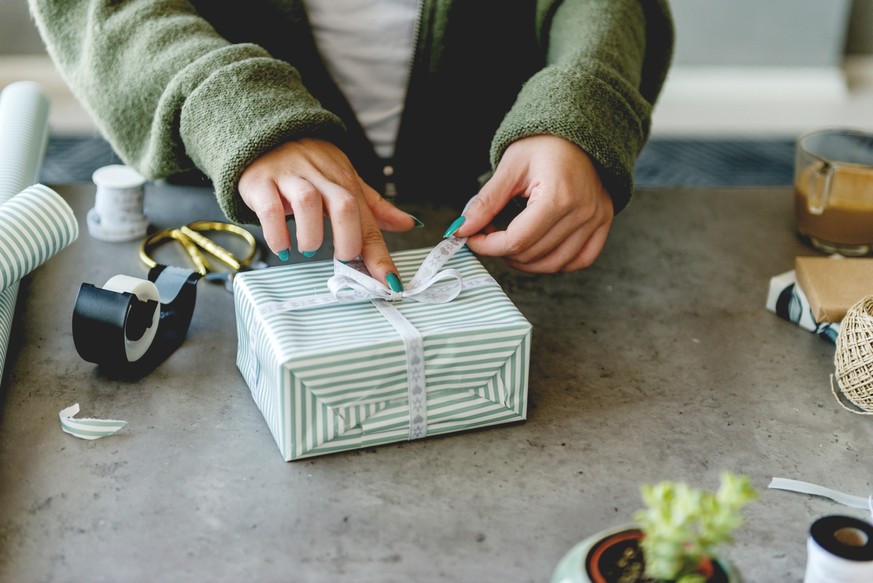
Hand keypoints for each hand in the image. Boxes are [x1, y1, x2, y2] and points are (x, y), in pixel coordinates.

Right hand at [238, 138, 415, 288]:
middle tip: (342, 260)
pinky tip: (283, 247)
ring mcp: (290, 179)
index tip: (389, 283)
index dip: (380, 255)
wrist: (266, 133)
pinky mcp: (261, 183)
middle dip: (348, 241)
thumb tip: (408, 223)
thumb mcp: (345, 180)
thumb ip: (374, 206)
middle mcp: (320, 178)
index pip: (368, 221)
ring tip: (309, 250)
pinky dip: (277, 233)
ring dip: (311, 236)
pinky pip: (270, 208)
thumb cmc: (309, 164)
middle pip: (343, 206)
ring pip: (308, 202)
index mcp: (345, 182)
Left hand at [455, 135, 613, 273]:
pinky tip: (538, 251)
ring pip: (554, 264)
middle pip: (533, 254)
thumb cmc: (545, 142)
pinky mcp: (603, 222)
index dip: (488, 246)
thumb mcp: (510, 167)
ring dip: (525, 262)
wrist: (577, 131)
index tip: (472, 239)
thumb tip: (462, 228)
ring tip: (510, 242)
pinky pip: (580, 260)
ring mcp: (596, 219)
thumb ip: (486, 202)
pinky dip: (556, 263)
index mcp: (558, 196)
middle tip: (488, 235)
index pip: (517, 240)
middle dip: (502, 251)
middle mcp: (582, 212)